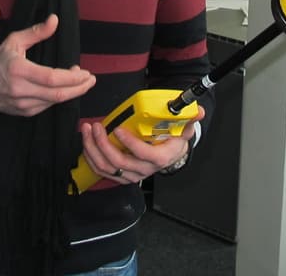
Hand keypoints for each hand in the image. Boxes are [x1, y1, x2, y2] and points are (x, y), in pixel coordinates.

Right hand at [0, 14, 95, 115]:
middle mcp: (20, 90)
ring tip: (81, 82)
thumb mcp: (15, 41)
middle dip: (79, 87)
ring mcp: (23, 104)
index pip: (51, 78)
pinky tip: (66, 89)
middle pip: (57, 93)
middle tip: (90, 80)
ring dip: (72, 92)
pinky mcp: (25, 112)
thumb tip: (54, 20)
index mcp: (18, 70)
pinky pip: (47, 106)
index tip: (84, 72)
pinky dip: (59, 97)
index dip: (71, 78)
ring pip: (54, 102)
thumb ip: (37, 32)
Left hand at [79, 105, 204, 183]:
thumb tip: (199, 111)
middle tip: (95, 127)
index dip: (130, 144)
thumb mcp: (184, 128)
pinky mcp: (121, 174)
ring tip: (87, 132)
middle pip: (119, 163)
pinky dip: (92, 157)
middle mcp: (144, 169)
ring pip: (107, 168)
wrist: (170, 154)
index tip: (118, 129)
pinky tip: (87, 142)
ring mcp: (131, 174)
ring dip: (93, 150)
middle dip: (103, 144)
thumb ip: (190, 119)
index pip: (143, 155)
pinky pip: (103, 170)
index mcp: (159, 158)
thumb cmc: (173, 140)